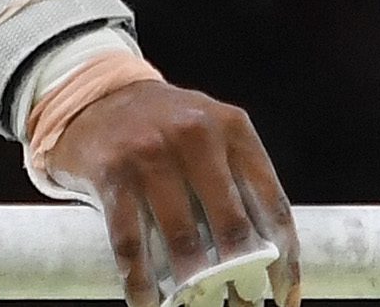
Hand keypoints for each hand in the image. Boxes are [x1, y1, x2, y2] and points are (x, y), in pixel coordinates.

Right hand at [43, 78, 301, 306]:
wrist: (94, 94)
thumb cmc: (164, 127)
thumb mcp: (210, 136)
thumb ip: (236, 181)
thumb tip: (266, 257)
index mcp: (234, 129)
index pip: (271, 205)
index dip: (285, 259)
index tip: (284, 297)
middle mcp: (197, 136)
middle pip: (233, 228)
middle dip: (243, 280)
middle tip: (243, 306)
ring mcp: (152, 154)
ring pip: (184, 241)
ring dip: (195, 289)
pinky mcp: (112, 173)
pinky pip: (130, 243)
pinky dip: (141, 283)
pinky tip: (148, 303)